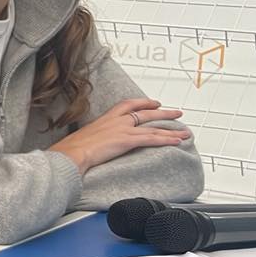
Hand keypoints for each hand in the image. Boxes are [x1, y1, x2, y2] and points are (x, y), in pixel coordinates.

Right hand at [49, 97, 189, 175]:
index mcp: (105, 118)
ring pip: (152, 127)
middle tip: (176, 113)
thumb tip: (94, 145)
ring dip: (171, 129)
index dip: (143, 102)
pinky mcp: (126, 140)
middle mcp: (116, 121)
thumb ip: (94, 139)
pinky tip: (176, 141)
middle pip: (145, 113)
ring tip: (185, 131)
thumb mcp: (83, 138)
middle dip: (163, 112)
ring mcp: (122, 130)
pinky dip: (166, 139)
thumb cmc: (72, 149)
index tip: (153, 103)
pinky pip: (151, 139)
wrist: (70, 153)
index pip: (128, 105)